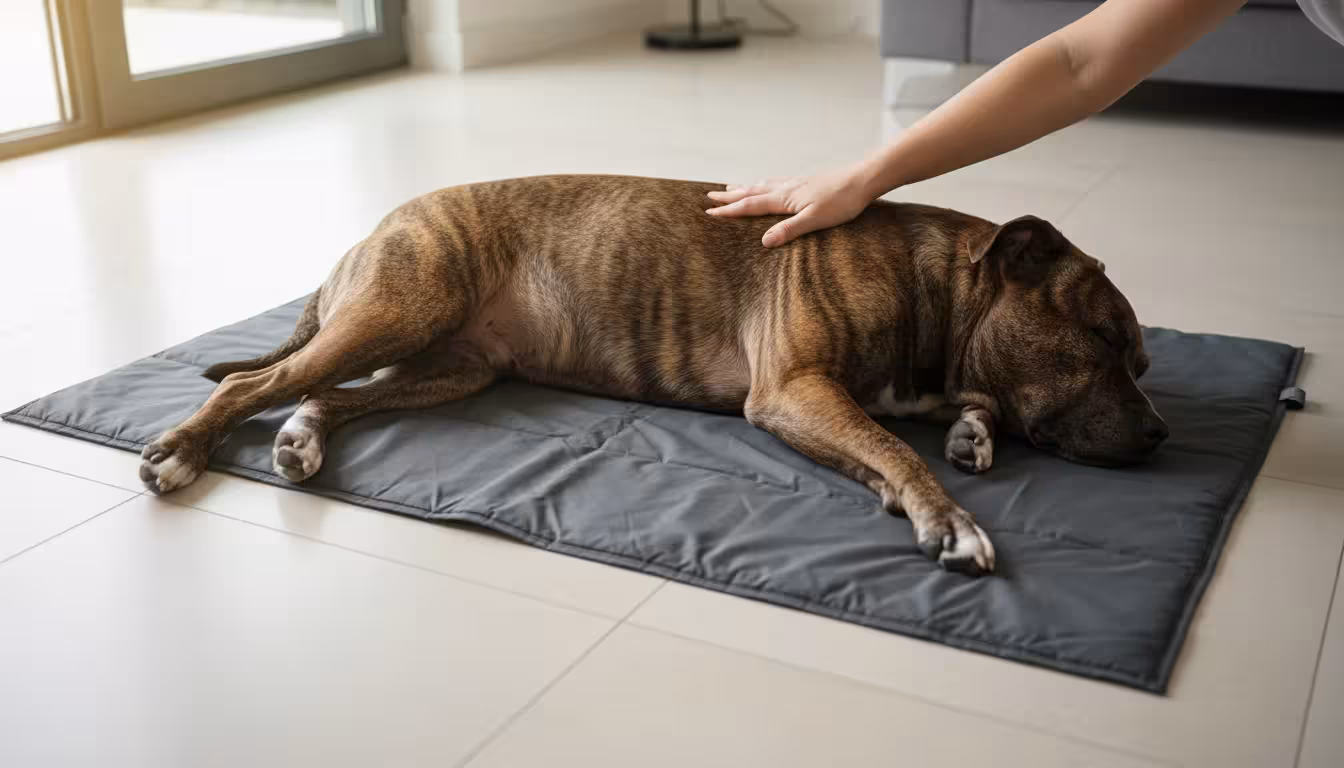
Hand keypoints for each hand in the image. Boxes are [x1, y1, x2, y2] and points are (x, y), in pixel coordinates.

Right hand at [705, 165, 877, 247]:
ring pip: (762, 185)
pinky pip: (775, 182)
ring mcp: (795, 184)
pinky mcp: (805, 183)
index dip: (729, 210)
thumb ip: (789, 230)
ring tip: (731, 188)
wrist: (862, 180)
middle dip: (729, 196)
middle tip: (710, 196)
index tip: (709, 213)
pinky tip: (768, 185)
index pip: (750, 205)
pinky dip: (763, 184)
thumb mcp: (814, 220)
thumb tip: (764, 241)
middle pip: (751, 191)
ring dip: (744, 188)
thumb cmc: (842, 201)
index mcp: (784, 199)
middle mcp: (785, 188)